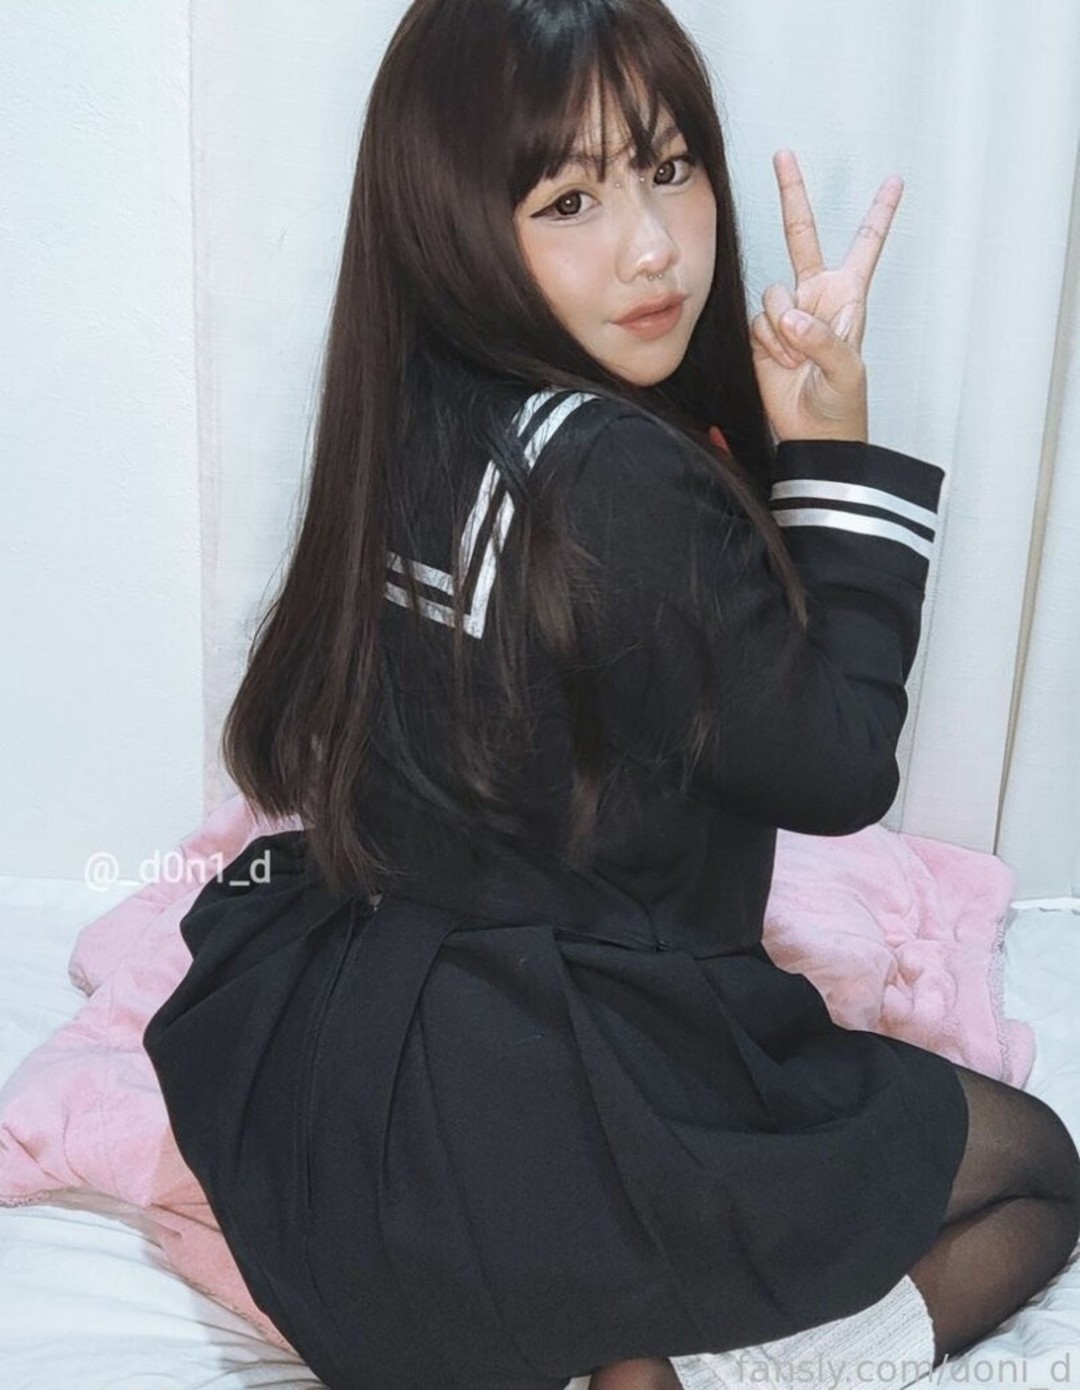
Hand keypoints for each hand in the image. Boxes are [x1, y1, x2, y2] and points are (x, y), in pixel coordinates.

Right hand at [749, 150, 903, 444]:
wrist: (813, 434)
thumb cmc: (843, 404)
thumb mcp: (845, 372)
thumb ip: (820, 340)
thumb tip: (789, 317)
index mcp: (848, 296)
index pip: (865, 246)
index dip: (879, 215)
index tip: (894, 181)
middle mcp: (816, 296)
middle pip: (803, 235)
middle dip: (793, 195)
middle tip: (783, 154)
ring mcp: (788, 313)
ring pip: (771, 293)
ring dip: (781, 330)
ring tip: (798, 360)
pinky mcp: (763, 332)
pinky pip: (757, 321)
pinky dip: (767, 344)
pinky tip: (782, 363)